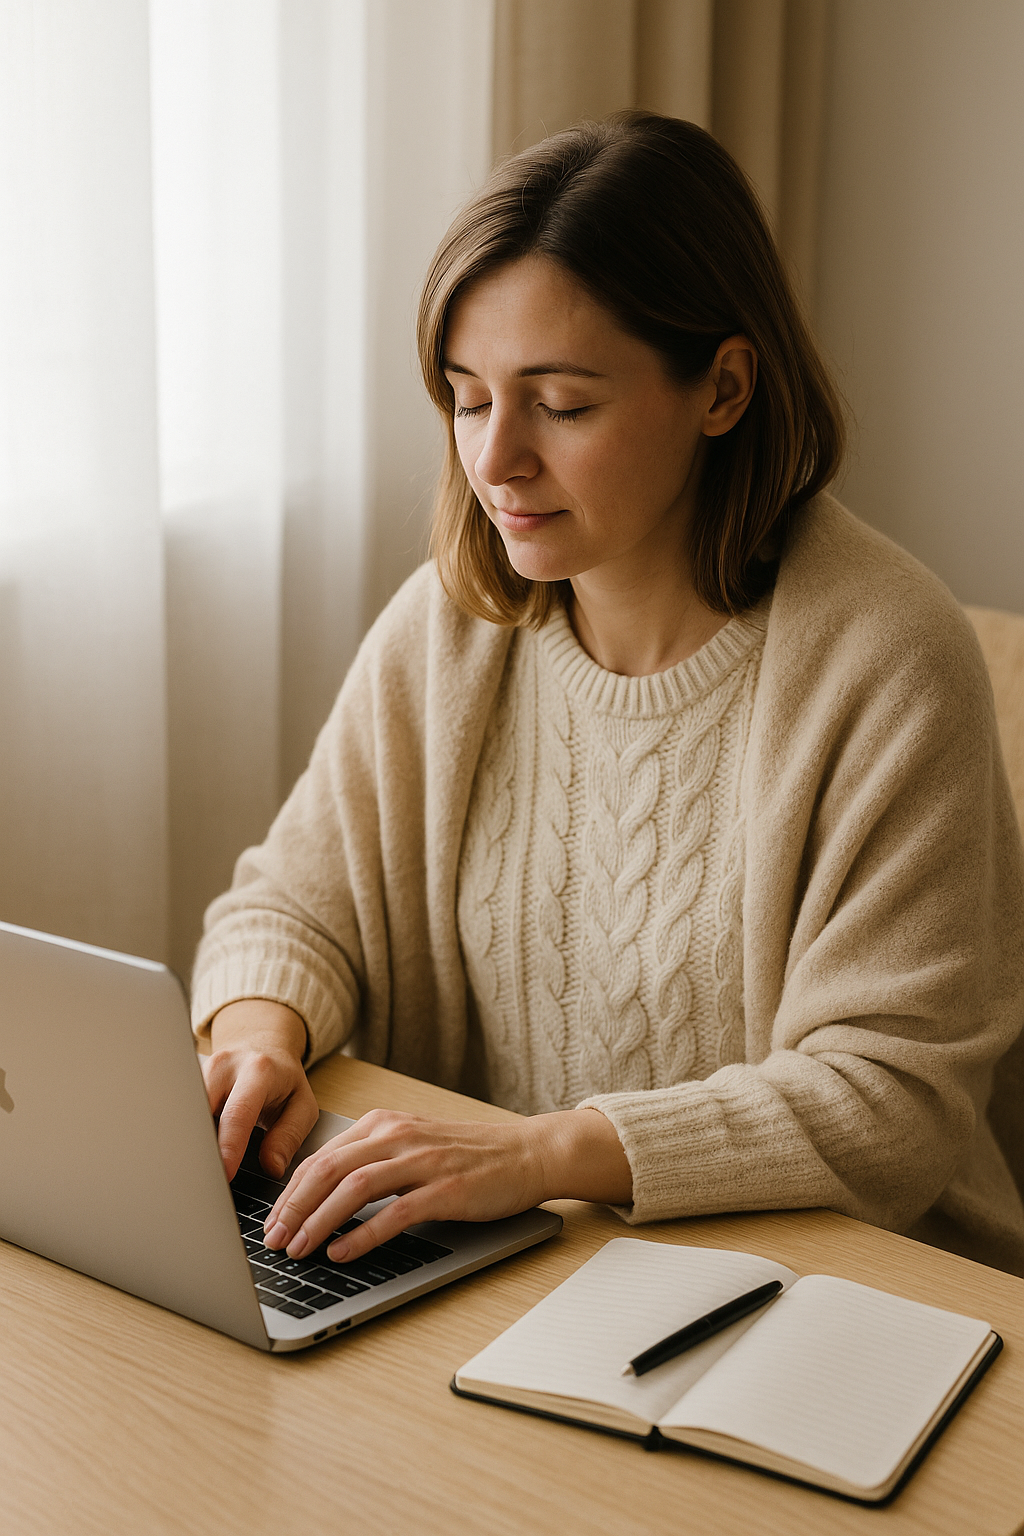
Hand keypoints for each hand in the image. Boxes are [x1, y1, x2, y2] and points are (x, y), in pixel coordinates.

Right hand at [201, 999, 318, 1180]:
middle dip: (201, 1146)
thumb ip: (289, 1136)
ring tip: (194, 1167)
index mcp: (258, 1071)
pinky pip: (183, 1109)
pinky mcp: (189, 1078)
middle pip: (202, 1110)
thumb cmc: (284, 1078)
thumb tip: (272, 1167)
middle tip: (204, 1178)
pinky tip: (190, 1149)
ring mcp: (202, 1069)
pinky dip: (186, 1131)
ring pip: (187, 1110)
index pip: (238, 1113)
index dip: (229, 1147)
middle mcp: (225, 1066)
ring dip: (191, 1139)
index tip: (225, 1174)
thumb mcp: (302, 1105)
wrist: (263, 1044)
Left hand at [261, 1106, 632, 1263]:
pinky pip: (395, 1212)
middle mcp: (398, 1135)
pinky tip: (343, 1252)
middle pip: (328, 1169)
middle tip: (273, 1241)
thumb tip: (320, 1198)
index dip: (289, 1193)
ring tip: (298, 1249)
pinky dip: (363, 1235)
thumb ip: (372, 1160)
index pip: (321, 1157)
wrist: (528, 1152)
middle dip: (293, 1208)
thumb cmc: (469, 1155)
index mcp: (384, 1123)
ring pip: (353, 1187)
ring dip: (318, 1221)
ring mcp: (423, 1160)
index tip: (271, 1223)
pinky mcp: (447, 1188)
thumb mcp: (412, 1145)